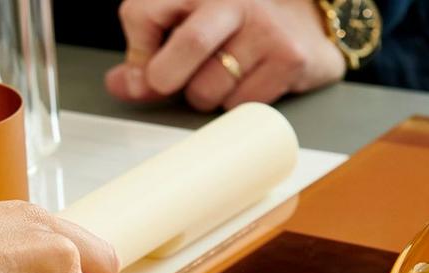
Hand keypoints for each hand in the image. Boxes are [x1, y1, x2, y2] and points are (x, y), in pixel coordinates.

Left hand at [105, 0, 346, 111]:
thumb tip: (122, 84)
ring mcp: (265, 27)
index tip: (141, 70)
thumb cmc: (236, 25)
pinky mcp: (289, 58)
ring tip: (218, 77)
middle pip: (187, 44)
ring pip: (209, 88)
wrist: (306, 21)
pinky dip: (233, 105)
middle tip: (168, 84)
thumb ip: (149, 51)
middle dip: (165, 78)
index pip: (143, 12)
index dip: (135, 52)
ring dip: (202, 97)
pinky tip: (246, 82)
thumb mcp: (187, 24)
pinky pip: (240, 104)